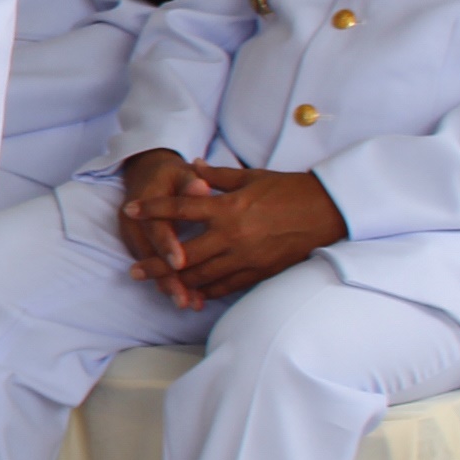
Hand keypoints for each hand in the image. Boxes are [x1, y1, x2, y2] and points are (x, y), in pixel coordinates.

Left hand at [121, 162, 347, 308]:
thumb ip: (218, 176)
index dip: (152, 209)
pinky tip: (192, 293)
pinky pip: (226, 286)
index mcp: (227, 207)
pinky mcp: (260, 272)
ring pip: (202, 276)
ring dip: (177, 282)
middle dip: (155, 264)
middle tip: (134, 271)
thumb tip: (194, 166)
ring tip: (157, 286)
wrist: (330, 210)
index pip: (180, 208)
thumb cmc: (290, 189)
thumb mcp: (252, 177)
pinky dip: (206, 291)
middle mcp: (232, 235)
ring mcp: (245, 257)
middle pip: (183, 254)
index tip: (130, 211)